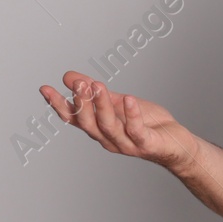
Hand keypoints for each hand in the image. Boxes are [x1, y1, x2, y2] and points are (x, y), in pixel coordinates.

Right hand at [38, 72, 198, 174]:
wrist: (176, 144)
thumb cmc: (147, 124)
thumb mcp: (117, 103)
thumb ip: (95, 92)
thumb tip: (68, 76)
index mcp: (99, 129)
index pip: (74, 118)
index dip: (59, 105)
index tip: (45, 88)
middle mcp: (109, 139)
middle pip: (88, 123)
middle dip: (82, 103)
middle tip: (79, 83)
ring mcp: (127, 144)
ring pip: (108, 126)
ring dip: (101, 106)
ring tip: (98, 86)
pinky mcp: (146, 144)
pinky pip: (136, 130)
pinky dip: (131, 115)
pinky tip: (128, 99)